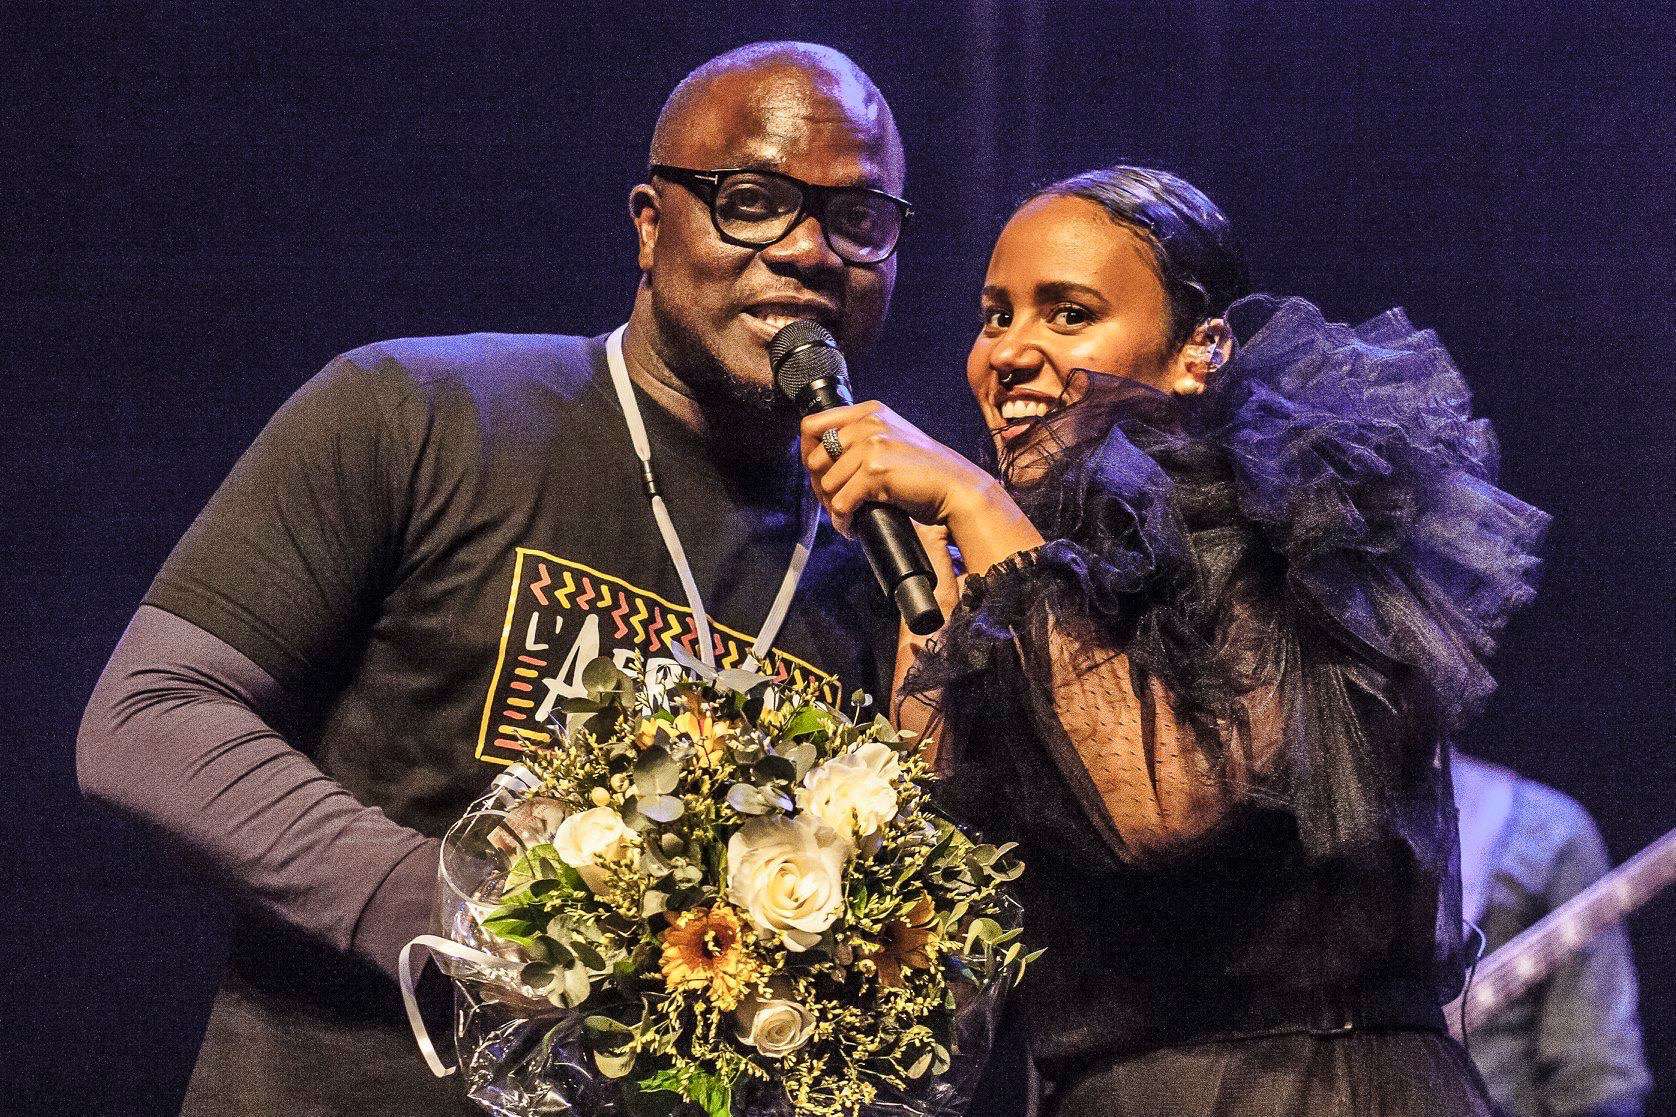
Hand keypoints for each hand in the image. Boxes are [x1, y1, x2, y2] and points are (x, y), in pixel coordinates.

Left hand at [799, 402, 995, 537]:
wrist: (956, 487)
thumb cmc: (924, 471)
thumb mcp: (891, 440)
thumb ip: (859, 439)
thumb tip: (818, 462)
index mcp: (868, 412)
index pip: (812, 425)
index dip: (807, 452)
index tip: (817, 474)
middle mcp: (867, 423)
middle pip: (815, 458)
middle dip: (820, 487)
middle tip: (833, 504)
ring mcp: (871, 446)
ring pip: (827, 485)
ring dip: (833, 508)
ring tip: (847, 517)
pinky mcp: (875, 472)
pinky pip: (841, 504)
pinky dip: (843, 522)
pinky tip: (851, 527)